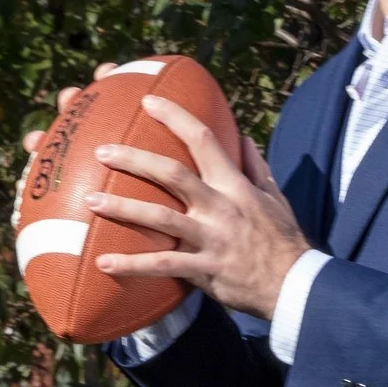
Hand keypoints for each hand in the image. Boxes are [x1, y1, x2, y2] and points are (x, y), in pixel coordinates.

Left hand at [85, 98, 309, 321]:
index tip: (148, 100)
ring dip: (123, 207)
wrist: (296, 286)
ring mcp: (210, 238)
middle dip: (135, 159)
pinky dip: (132, 265)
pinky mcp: (204, 269)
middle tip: (102, 150)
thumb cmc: (283, 241)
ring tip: (91, 200)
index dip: (175, 117)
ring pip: (161, 217)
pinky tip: (104, 263)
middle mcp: (220, 206)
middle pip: (172, 174)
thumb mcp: (275, 198)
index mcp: (235, 185)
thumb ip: (257, 167)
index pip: (204, 140)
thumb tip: (243, 138)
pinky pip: (163, 265)